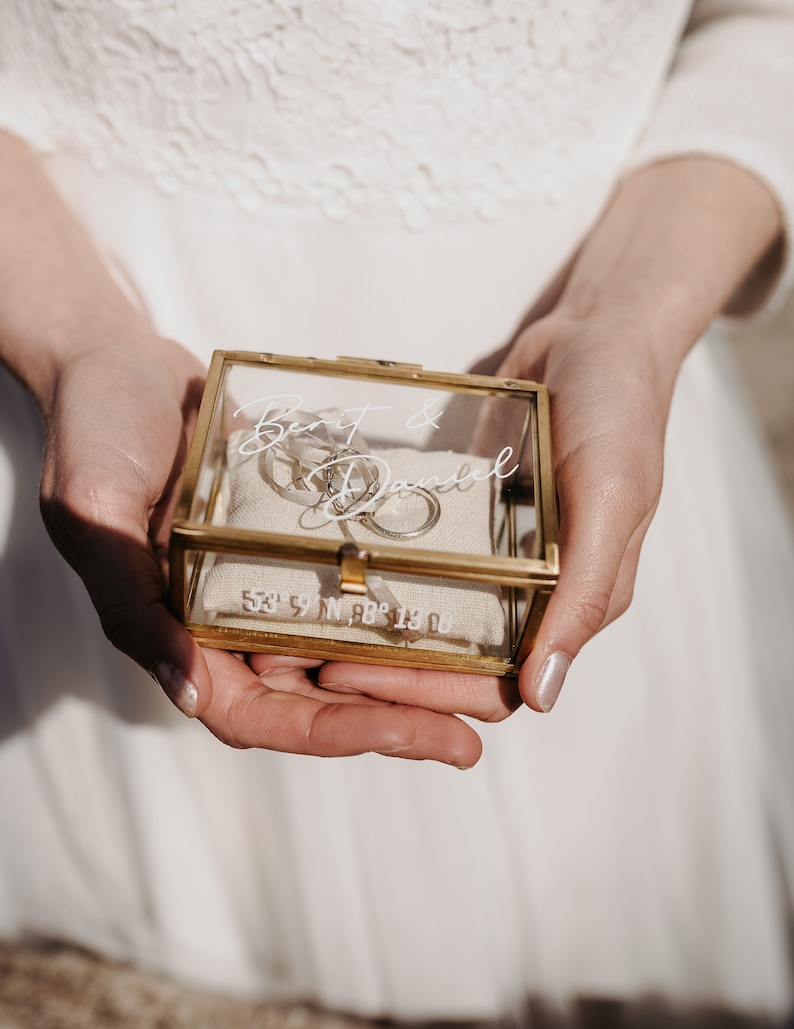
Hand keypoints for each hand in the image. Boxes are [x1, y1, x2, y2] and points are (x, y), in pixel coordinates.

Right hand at [38, 331, 480, 764]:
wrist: (121, 361)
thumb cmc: (94, 433)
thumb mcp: (95, 515)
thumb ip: (132, 603)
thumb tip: (190, 689)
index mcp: (179, 636)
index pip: (263, 714)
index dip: (337, 734)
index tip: (412, 737)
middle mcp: (227, 624)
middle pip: (319, 697)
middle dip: (395, 721)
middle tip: (473, 736)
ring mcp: (264, 584)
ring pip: (345, 648)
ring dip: (410, 675)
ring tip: (485, 685)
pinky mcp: (294, 541)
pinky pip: (352, 582)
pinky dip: (398, 601)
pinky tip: (458, 603)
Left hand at [320, 310, 666, 715]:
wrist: (596, 333)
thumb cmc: (619, 415)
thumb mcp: (611, 500)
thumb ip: (583, 594)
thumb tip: (544, 696)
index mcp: (573, 603)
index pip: (497, 684)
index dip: (427, 693)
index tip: (353, 679)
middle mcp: (534, 591)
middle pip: (455, 659)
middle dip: (384, 669)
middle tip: (307, 657)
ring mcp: (499, 554)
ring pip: (432, 615)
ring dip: (375, 630)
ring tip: (304, 625)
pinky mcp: (470, 514)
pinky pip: (424, 556)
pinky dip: (383, 570)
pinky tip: (330, 566)